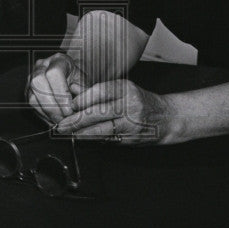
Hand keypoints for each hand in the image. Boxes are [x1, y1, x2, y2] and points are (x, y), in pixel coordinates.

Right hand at [27, 52, 87, 124]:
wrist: (71, 79)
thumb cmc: (78, 81)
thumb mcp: (85, 84)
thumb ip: (83, 93)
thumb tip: (76, 105)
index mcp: (59, 60)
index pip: (54, 73)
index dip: (61, 93)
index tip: (70, 108)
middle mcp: (42, 66)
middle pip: (38, 82)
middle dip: (52, 105)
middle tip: (65, 117)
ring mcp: (32, 77)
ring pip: (32, 96)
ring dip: (48, 112)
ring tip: (61, 120)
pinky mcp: (28, 90)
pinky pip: (31, 105)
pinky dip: (43, 115)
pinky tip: (54, 119)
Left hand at [55, 79, 179, 144]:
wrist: (166, 117)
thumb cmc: (139, 101)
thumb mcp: (123, 89)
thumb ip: (100, 92)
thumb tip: (73, 92)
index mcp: (125, 88)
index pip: (100, 91)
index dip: (82, 99)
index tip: (69, 106)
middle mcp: (129, 104)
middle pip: (99, 112)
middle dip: (77, 120)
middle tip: (62, 124)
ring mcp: (132, 122)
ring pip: (103, 129)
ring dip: (83, 133)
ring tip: (69, 134)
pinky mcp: (132, 138)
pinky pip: (110, 139)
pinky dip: (94, 140)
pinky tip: (83, 139)